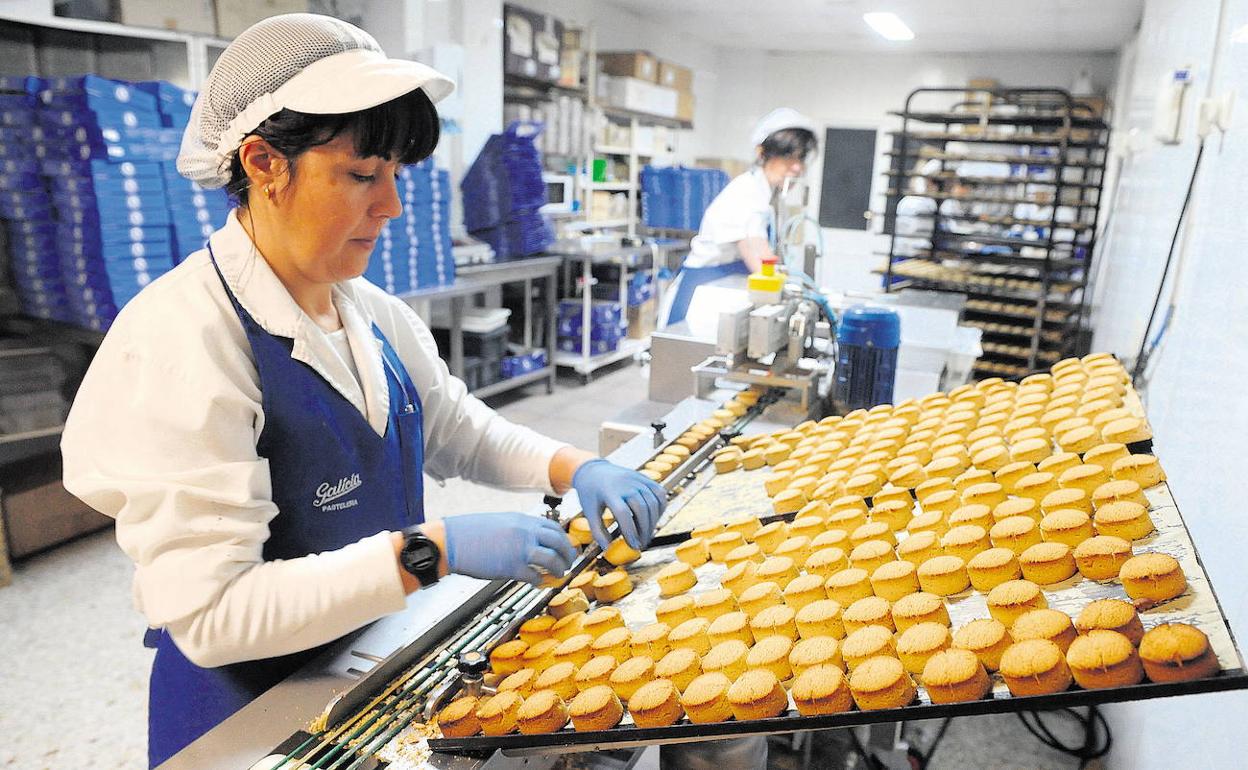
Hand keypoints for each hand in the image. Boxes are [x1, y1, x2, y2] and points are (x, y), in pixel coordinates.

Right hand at [443, 512, 576, 584]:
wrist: (451, 541)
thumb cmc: (469, 532)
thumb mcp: (500, 522)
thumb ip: (518, 529)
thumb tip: (530, 540)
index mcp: (522, 520)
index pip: (553, 527)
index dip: (563, 538)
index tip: (565, 547)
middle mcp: (525, 532)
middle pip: (559, 541)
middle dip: (568, 553)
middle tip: (569, 562)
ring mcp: (519, 549)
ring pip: (553, 559)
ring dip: (559, 569)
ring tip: (560, 575)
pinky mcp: (511, 566)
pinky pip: (535, 576)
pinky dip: (540, 581)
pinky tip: (537, 582)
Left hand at [572, 459, 667, 550]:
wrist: (593, 470)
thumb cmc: (590, 494)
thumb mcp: (589, 511)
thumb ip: (597, 531)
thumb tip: (607, 549)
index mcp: (609, 491)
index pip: (624, 513)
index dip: (630, 531)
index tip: (633, 546)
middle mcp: (626, 483)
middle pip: (642, 509)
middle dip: (644, 530)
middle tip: (640, 545)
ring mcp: (637, 479)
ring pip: (653, 502)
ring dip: (653, 522)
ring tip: (646, 535)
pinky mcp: (645, 477)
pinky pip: (659, 493)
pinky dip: (660, 508)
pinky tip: (653, 519)